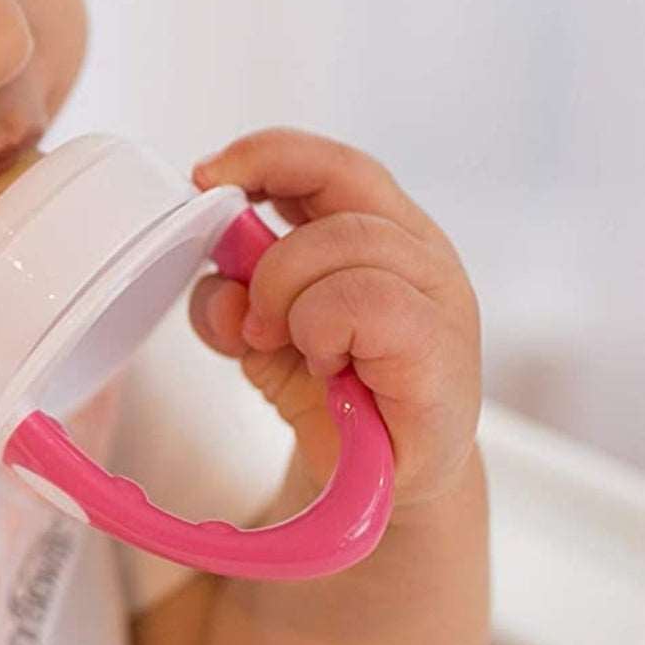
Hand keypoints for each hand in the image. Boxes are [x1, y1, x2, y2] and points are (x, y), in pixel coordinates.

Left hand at [185, 127, 482, 509]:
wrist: (386, 489)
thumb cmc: (339, 401)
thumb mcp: (264, 342)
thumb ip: (232, 306)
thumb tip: (217, 292)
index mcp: (380, 233)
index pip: (330, 164)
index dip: (266, 156)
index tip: (203, 178)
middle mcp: (419, 254)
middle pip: (340, 186)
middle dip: (271, 247)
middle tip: (251, 312)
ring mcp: (439, 298)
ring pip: (348, 240)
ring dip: (291, 294)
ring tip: (289, 346)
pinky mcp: (442, 349)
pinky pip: (368, 300)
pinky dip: (323, 325)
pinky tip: (324, 362)